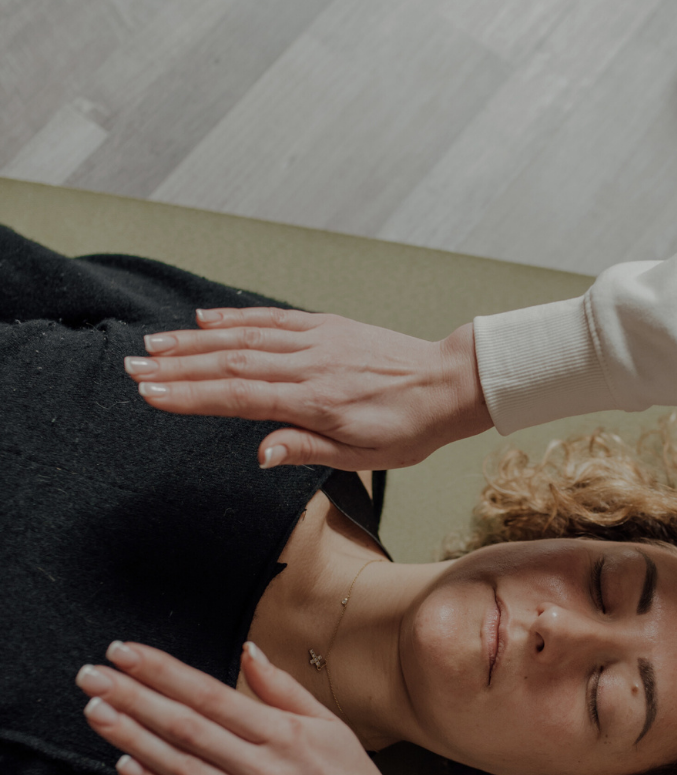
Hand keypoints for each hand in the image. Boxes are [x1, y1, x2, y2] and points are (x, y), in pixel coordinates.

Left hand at [75, 640, 410, 774]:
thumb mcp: (331, 725)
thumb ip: (283, 688)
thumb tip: (248, 650)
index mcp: (284, 733)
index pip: (210, 693)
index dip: (162, 671)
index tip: (125, 652)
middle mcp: (264, 768)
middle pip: (185, 726)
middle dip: (132, 697)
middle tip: (90, 675)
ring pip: (181, 767)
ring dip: (132, 738)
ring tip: (96, 712)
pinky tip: (127, 767)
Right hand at [123, 309, 492, 470]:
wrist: (446, 384)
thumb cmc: (407, 428)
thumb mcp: (362, 457)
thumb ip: (306, 449)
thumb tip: (260, 453)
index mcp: (315, 401)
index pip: (240, 398)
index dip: (191, 396)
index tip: (151, 394)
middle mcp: (309, 365)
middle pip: (230, 364)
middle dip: (176, 366)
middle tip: (132, 367)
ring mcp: (315, 341)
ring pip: (244, 338)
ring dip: (194, 341)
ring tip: (153, 344)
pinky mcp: (324, 327)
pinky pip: (271, 319)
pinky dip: (235, 317)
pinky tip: (204, 320)